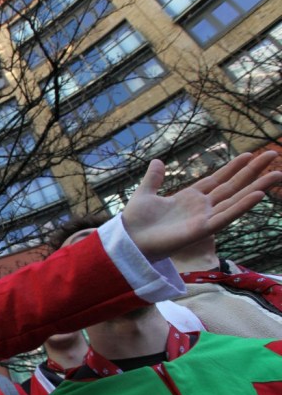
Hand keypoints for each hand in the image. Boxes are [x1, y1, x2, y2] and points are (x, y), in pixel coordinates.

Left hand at [122, 152, 280, 261]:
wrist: (128, 240)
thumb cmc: (136, 222)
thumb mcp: (145, 193)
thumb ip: (154, 178)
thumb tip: (157, 161)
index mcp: (189, 198)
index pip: (217, 180)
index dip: (233, 168)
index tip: (249, 154)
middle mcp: (201, 208)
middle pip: (232, 187)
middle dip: (252, 172)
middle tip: (272, 155)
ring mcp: (203, 219)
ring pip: (235, 200)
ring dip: (256, 187)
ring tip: (276, 174)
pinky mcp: (201, 230)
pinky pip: (225, 217)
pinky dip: (241, 206)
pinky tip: (258, 195)